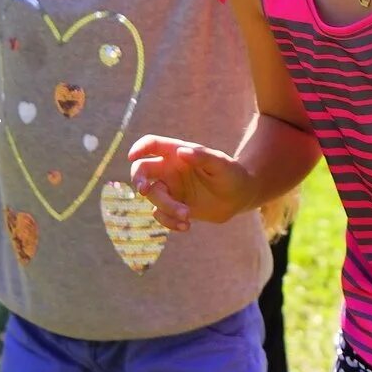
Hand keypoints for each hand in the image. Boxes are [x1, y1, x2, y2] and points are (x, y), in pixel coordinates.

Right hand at [127, 134, 251, 230]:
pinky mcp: (173, 207)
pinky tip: (186, 226)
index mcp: (177, 153)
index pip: (152, 145)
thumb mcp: (221, 164)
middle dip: (138, 179)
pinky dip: (169, 222)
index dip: (139, 147)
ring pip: (153, 197)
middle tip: (144, 190)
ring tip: (187, 215)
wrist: (239, 197)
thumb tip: (182, 152)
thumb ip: (203, 157)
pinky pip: (161, 215)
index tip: (132, 156)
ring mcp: (170, 189)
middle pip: (142, 170)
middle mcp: (169, 170)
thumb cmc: (231, 174)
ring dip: (166, 207)